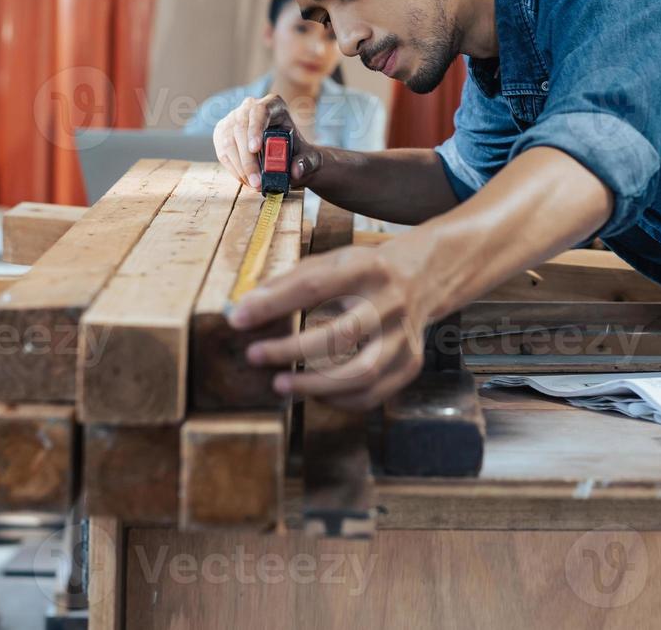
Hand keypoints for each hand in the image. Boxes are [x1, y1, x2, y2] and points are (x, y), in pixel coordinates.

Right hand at [211, 93, 322, 190]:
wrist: (287, 157)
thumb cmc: (298, 152)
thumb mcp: (310, 157)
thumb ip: (307, 162)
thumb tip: (296, 170)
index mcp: (274, 105)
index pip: (260, 110)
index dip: (255, 128)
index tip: (255, 148)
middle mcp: (250, 107)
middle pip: (241, 128)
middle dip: (248, 159)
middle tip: (256, 182)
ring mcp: (233, 119)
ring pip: (228, 141)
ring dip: (240, 167)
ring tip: (254, 184)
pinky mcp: (222, 133)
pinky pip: (223, 152)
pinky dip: (233, 169)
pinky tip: (245, 179)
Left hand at [228, 242, 444, 410]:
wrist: (422, 277)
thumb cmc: (362, 272)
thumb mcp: (331, 261)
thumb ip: (288, 282)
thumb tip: (243, 309)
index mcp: (366, 267)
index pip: (314, 287)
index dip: (272, 305)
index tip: (238, 319)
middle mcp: (390, 301)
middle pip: (339, 334)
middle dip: (290, 350)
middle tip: (254, 356)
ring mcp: (404, 336)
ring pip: (360, 372)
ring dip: (314, 385)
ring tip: (280, 384)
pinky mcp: (411, 363)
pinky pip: (372, 394)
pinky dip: (337, 399)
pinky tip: (314, 393)